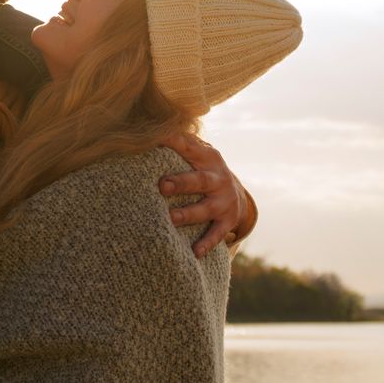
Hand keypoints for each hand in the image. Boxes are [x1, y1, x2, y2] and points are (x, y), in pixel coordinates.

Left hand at [158, 132, 254, 256]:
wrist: (237, 194)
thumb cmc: (203, 171)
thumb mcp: (197, 155)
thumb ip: (178, 144)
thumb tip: (146, 131)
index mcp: (207, 157)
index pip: (189, 147)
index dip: (173, 142)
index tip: (156, 140)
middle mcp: (218, 178)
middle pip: (200, 180)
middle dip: (181, 183)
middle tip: (162, 186)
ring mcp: (224, 200)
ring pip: (207, 208)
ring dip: (189, 213)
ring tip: (171, 218)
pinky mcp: (228, 220)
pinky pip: (217, 233)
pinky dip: (207, 243)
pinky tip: (195, 252)